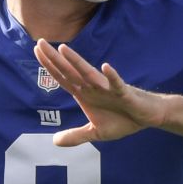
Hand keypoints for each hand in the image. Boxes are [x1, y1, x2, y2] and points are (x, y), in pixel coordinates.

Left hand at [33, 40, 163, 145]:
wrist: (146, 117)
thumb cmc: (122, 119)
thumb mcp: (96, 132)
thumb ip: (76, 136)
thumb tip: (55, 142)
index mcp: (85, 93)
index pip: (63, 77)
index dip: (49, 66)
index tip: (36, 51)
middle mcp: (93, 87)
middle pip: (70, 71)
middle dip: (55, 58)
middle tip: (39, 41)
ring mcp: (108, 88)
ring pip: (89, 73)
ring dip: (77, 62)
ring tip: (64, 49)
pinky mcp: (124, 93)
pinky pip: (117, 84)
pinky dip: (112, 77)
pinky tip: (106, 67)